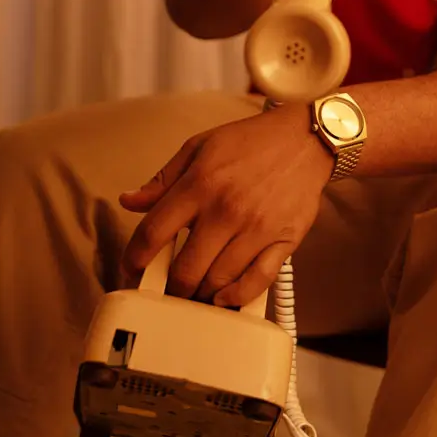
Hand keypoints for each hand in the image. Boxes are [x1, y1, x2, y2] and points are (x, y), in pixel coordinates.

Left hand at [118, 106, 331, 307]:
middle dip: (170, 287)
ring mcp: (256, 228)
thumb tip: (130, 202)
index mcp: (199, 184)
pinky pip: (257, 281)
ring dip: (201, 294)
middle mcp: (225, 209)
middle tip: (168, 287)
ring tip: (196, 291)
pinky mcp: (284, 240)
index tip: (132, 269)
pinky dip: (236, 297)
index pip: (152, 234)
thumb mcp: (199, 147)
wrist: (305, 138)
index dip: (134, 259)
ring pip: (218, 281)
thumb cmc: (251, 142)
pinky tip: (225, 297)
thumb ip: (163, 179)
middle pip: (185, 270)